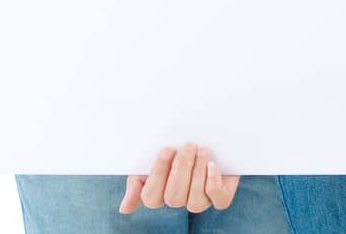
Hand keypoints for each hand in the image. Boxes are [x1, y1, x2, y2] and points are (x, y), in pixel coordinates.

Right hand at [119, 143, 237, 214]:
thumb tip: (124, 209)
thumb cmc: (174, 149)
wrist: (204, 136)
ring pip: (195, 202)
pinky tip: (212, 165)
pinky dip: (214, 183)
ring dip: (198, 173)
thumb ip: (137, 181)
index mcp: (159, 192)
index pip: (151, 197)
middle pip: (174, 198)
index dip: (159, 174)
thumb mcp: (150, 159)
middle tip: (188, 145)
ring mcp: (200, 199)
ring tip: (201, 149)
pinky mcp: (221, 195)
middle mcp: (179, 199)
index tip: (167, 148)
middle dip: (181, 169)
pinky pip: (219, 200)